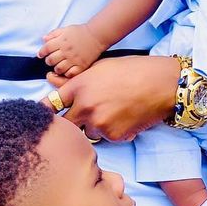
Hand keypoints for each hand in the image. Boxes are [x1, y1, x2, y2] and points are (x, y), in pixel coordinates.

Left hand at [39, 24, 105, 76]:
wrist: (96, 36)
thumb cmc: (80, 32)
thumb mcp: (65, 29)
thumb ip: (54, 34)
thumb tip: (44, 39)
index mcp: (61, 41)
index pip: (46, 49)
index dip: (41, 52)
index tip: (40, 55)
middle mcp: (66, 51)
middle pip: (51, 60)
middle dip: (49, 61)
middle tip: (51, 60)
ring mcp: (74, 59)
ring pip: (59, 69)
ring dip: (56, 68)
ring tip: (59, 66)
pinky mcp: (81, 65)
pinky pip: (70, 74)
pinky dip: (67, 73)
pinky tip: (67, 70)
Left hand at [44, 54, 178, 142]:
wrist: (161, 84)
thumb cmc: (131, 71)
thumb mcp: (99, 68)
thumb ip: (74, 80)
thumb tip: (51, 81)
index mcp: (79, 87)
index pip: (50, 104)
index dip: (46, 111)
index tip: (46, 116)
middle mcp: (85, 107)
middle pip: (66, 124)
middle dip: (72, 121)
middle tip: (85, 115)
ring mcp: (99, 123)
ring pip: (87, 132)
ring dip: (94, 126)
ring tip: (113, 112)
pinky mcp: (114, 136)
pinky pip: (106, 137)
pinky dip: (112, 131)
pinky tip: (124, 118)